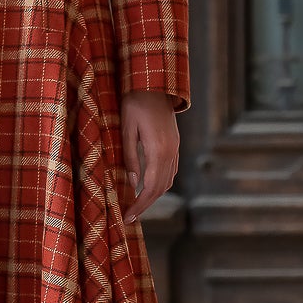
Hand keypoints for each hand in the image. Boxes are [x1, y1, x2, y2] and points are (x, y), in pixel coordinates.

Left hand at [120, 90, 179, 223]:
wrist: (155, 84)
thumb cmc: (135, 103)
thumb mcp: (126, 129)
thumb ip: (129, 157)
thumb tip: (132, 183)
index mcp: (158, 149)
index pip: (150, 187)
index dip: (139, 204)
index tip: (127, 216)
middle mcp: (171, 152)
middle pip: (161, 188)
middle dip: (145, 205)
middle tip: (130, 218)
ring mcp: (176, 149)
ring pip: (168, 181)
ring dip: (154, 196)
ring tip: (137, 206)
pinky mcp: (175, 145)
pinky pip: (171, 171)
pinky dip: (161, 184)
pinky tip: (148, 188)